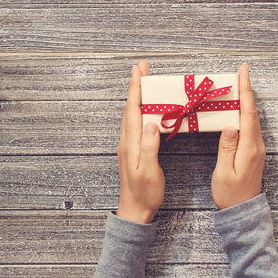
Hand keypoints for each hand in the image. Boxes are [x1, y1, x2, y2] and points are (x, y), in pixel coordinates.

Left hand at [116, 61, 164, 223]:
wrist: (134, 209)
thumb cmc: (144, 193)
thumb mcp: (148, 171)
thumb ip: (149, 147)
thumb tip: (151, 124)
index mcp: (130, 143)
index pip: (132, 110)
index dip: (136, 89)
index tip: (138, 71)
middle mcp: (126, 141)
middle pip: (130, 107)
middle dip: (135, 86)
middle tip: (141, 68)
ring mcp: (128, 145)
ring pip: (131, 114)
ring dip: (137, 96)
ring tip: (143, 81)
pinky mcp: (132, 149)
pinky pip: (135, 122)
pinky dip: (139, 109)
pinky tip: (145, 108)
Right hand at [211, 63, 265, 209]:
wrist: (242, 210)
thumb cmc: (230, 193)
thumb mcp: (224, 172)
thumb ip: (227, 148)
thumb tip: (230, 126)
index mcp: (249, 148)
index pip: (248, 114)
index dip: (246, 91)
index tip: (243, 73)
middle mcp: (256, 145)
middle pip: (252, 112)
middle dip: (247, 90)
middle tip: (241, 72)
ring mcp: (256, 148)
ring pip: (252, 118)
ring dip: (246, 100)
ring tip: (239, 85)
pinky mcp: (253, 151)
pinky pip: (250, 126)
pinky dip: (245, 112)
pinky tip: (238, 108)